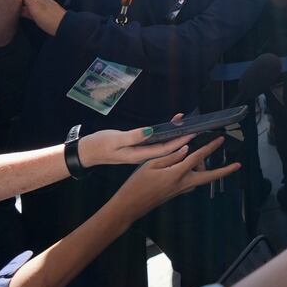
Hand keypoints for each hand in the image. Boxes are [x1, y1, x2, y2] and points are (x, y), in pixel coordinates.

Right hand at [18, 0, 65, 35]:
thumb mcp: (36, 6)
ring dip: (20, 5)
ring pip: (28, 4)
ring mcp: (42, 7)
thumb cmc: (49, 18)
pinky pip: (31, 11)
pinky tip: (20, 14)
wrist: (63, 27)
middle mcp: (40, 0)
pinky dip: (24, 11)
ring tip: (9, 7)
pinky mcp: (43, 15)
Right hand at [78, 118, 194, 167]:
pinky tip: (173, 132)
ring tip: (190, 129)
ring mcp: (141, 156)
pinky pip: (158, 147)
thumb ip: (134, 136)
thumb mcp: (115, 139)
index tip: (193, 133)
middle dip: (184, 143)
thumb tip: (151, 131)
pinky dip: (167, 139)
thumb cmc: (99, 145)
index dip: (180, 141)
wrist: (87, 153)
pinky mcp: (139, 152)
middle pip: (168, 152)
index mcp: (139, 156)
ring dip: (177, 140)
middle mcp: (143, 158)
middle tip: (199, 132)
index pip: (165, 150)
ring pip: (164, 150)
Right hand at [112, 135, 238, 217]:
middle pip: (209, 177)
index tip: (220, 139)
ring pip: (201, 179)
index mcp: (177, 174)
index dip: (210, 147)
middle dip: (224, 171)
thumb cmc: (136, 185)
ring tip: (201, 155)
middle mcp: (183, 184)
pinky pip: (192, 182)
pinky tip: (191, 167)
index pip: (198, 157)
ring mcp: (181, 190)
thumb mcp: (150, 165)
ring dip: (206, 169)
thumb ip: (170, 156)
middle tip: (237, 165)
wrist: (129, 207)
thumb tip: (186, 148)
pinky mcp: (177, 194)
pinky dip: (197, 174)